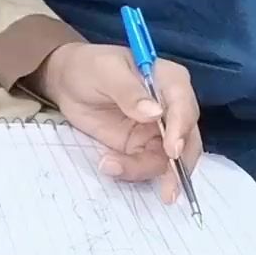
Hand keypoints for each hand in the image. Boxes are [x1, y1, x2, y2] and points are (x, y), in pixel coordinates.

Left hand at [33, 43, 201, 202]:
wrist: (67, 81)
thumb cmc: (89, 66)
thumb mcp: (106, 72)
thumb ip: (129, 91)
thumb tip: (155, 113)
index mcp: (169, 80)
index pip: (184, 104)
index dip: (181, 128)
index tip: (172, 150)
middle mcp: (171, 107)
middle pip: (188, 138)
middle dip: (180, 164)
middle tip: (167, 188)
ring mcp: (158, 130)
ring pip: (169, 159)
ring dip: (145, 169)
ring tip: (111, 166)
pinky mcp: (142, 146)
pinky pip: (147, 166)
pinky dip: (132, 171)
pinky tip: (109, 166)